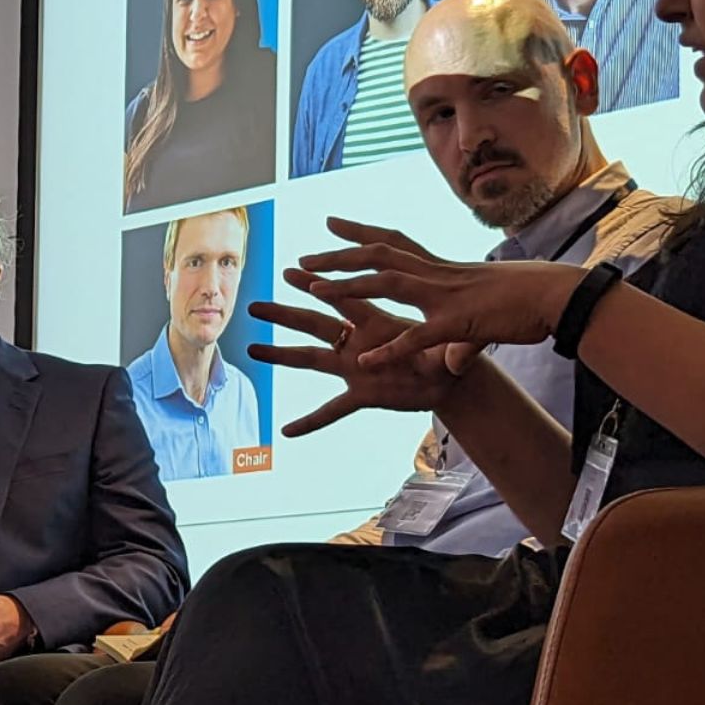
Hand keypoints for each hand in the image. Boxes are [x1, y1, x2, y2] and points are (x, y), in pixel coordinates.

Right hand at [248, 268, 464, 436]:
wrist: (452, 378)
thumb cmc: (449, 355)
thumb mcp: (448, 354)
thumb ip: (445, 355)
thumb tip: (453, 354)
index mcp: (379, 324)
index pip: (346, 301)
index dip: (323, 287)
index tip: (295, 272)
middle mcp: (359, 343)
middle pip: (314, 324)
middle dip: (284, 314)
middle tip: (253, 305)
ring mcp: (356, 369)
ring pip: (311, 359)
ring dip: (280, 355)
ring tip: (251, 350)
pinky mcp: (363, 394)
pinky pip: (332, 410)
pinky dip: (311, 421)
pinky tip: (286, 432)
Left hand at [301, 218, 585, 369]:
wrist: (559, 296)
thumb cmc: (526, 301)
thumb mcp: (483, 316)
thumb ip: (457, 338)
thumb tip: (448, 357)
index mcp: (442, 269)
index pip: (394, 242)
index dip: (361, 232)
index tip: (331, 222)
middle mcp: (438, 276)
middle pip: (379, 256)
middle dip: (339, 255)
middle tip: (303, 257)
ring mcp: (446, 297)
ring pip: (388, 284)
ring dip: (349, 286)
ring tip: (314, 291)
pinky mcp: (459, 325)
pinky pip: (418, 337)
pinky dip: (390, 349)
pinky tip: (364, 361)